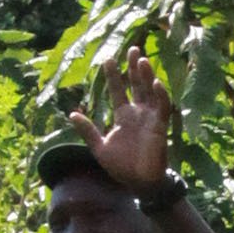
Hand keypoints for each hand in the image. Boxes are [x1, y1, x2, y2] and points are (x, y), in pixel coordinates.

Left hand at [69, 50, 174, 199]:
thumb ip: (87, 130)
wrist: (138, 183)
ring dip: (147, 76)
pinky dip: (160, 95)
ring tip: (142, 60)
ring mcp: (150, 119)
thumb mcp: (99, 147)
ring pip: (150, 92)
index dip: (114, 76)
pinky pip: (162, 107)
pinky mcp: (160, 127)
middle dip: (134, 68)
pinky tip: (156, 83)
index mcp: (124, 116)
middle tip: (133, 49)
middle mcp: (138, 113)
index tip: (108, 59)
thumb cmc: (121, 166)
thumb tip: (71, 114)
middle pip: (137, 85)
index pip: (118, 90)